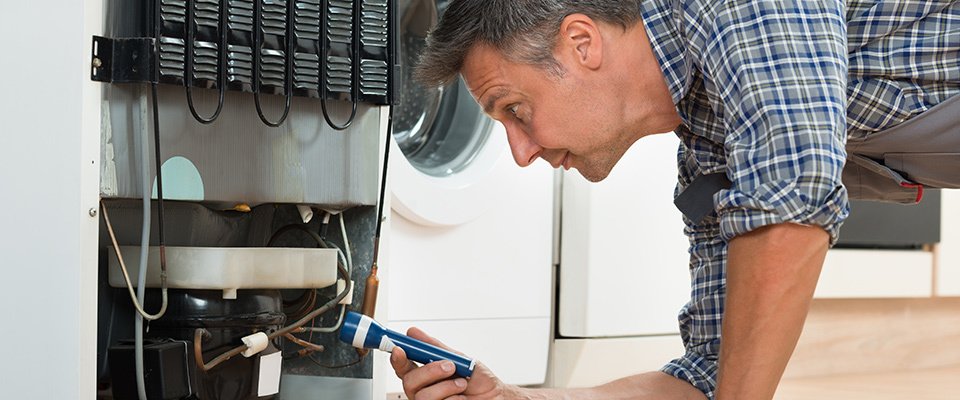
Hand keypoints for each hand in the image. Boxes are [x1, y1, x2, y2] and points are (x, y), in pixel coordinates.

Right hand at [389, 327, 512, 399]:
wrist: (496, 396)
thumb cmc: (478, 379)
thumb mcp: (457, 358)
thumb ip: (434, 347)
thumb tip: (413, 333)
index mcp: (425, 375)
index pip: (403, 367)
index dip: (397, 358)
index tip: (399, 349)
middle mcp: (424, 390)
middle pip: (409, 382)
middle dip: (429, 371)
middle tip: (449, 366)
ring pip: (421, 396)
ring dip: (445, 386)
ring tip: (461, 383)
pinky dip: (453, 398)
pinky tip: (462, 397)